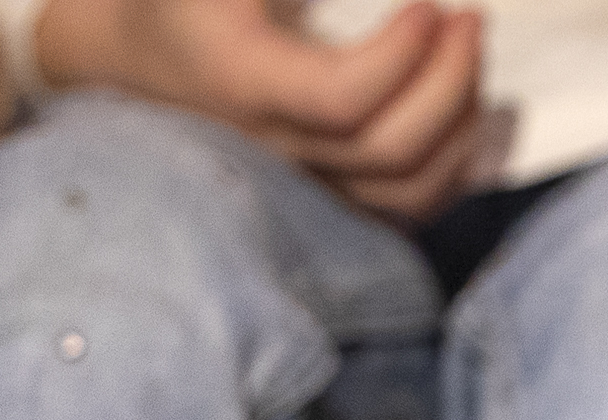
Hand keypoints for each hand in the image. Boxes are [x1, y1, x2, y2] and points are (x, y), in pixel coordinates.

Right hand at [27, 0, 498, 218]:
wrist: (138, 49)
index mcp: (243, 81)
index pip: (341, 100)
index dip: (401, 56)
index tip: (428, 5)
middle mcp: (273, 147)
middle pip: (389, 151)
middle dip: (451, 82)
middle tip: (469, 20)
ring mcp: (300, 180)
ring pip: (407, 195)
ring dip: (460, 126)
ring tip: (468, 60)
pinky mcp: (323, 192)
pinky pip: (403, 211)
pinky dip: (449, 167)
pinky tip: (458, 108)